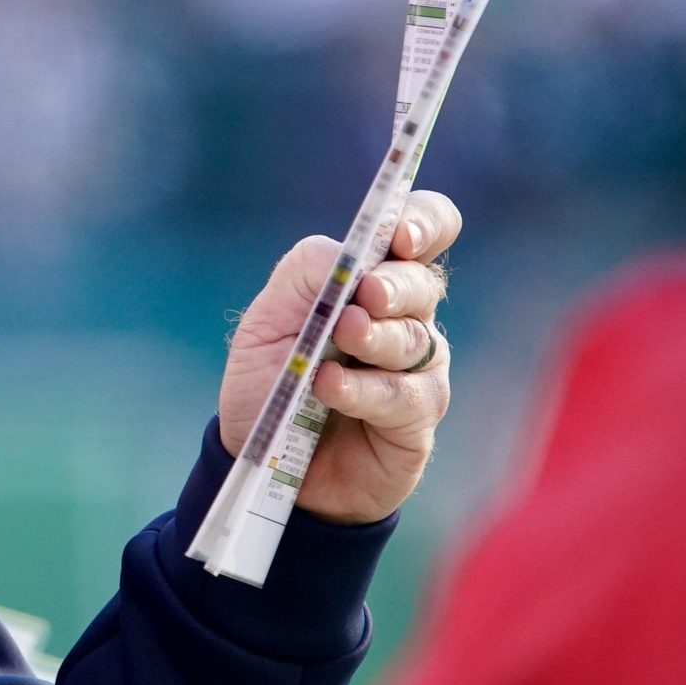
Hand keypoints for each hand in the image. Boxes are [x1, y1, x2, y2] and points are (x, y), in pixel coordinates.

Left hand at [215, 190, 460, 524]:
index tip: (400, 233)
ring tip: (339, 341)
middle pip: (424, 284)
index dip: (424, 222)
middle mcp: (406, 318)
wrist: (261, 462)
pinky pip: (403, 396)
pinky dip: (364, 389)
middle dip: (396, 285)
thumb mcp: (268, 321)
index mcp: (374, 279)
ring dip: (376, 338)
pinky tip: (329, 387)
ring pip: (415, 339)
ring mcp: (418, 370)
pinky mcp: (417, 420)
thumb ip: (305, 277)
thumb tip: (347, 256)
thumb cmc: (271, 382)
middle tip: (368, 294)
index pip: (424, 230)